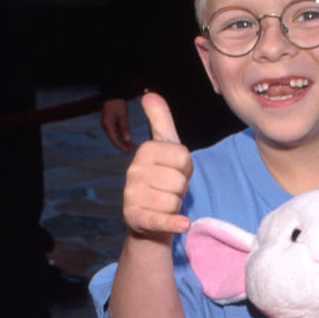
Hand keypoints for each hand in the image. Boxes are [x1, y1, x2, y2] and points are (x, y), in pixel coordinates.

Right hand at [101, 97, 134, 152]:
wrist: (113, 93)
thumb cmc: (117, 103)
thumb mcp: (122, 115)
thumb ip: (125, 128)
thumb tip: (127, 139)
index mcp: (107, 125)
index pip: (115, 140)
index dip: (122, 147)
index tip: (129, 151)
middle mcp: (106, 126)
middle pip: (115, 139)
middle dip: (124, 145)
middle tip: (133, 149)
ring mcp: (108, 124)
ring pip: (116, 136)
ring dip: (123, 141)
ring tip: (133, 145)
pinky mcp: (111, 122)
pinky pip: (116, 132)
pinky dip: (122, 136)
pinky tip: (129, 138)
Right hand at [120, 93, 192, 238]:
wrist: (149, 221)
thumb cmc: (160, 180)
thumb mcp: (162, 149)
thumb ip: (160, 120)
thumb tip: (150, 93)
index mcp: (144, 151)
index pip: (184, 157)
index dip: (186, 168)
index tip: (175, 172)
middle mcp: (134, 171)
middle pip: (179, 180)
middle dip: (180, 189)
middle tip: (169, 191)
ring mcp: (132, 195)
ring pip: (174, 200)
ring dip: (176, 206)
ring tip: (164, 204)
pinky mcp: (136, 218)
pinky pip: (162, 219)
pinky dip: (174, 223)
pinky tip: (182, 223)